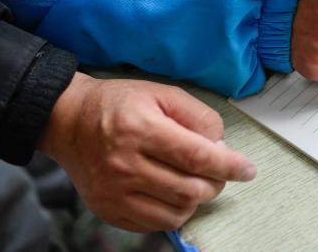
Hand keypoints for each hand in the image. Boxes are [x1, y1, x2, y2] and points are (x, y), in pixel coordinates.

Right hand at [39, 72, 255, 231]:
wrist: (69, 121)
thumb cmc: (119, 104)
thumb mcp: (161, 94)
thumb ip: (197, 116)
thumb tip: (221, 145)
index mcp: (139, 128)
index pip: (196, 156)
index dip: (229, 166)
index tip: (248, 170)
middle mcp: (124, 164)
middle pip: (190, 188)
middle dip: (216, 182)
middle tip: (218, 171)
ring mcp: (113, 192)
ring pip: (177, 211)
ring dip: (197, 198)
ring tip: (196, 180)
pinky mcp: (107, 209)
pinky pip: (155, 224)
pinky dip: (175, 212)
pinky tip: (175, 192)